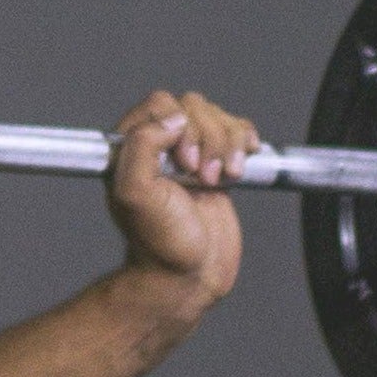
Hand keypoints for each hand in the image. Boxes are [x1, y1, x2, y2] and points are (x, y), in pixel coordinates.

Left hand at [106, 86, 261, 303]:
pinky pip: (237, 129)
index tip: (184, 165)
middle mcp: (160, 145)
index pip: (160, 104)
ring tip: (220, 180)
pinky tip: (238, 168)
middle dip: (208, 140)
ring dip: (227, 145)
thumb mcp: (135, 193)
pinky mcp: (218, 162)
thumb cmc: (160, 241)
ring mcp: (190, 152)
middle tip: (203, 178)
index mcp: (131, 146)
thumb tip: (173, 118)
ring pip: (218, 116)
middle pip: (194, 107)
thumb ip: (141, 145)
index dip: (179, 127)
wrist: (191, 273)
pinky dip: (244, 143)